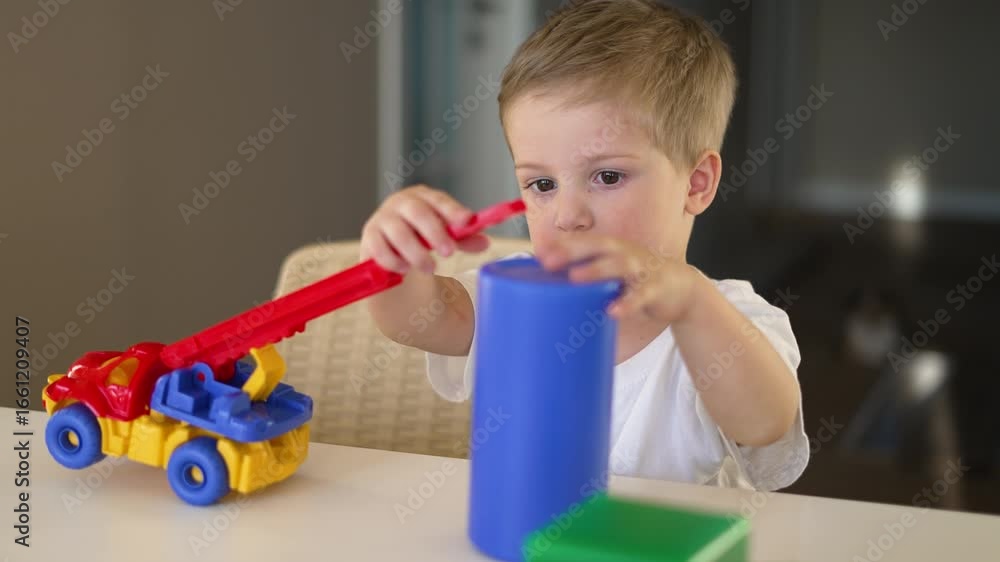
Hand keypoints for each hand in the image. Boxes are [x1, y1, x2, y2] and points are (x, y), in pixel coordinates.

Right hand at [360, 185, 489, 273]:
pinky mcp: (369, 238)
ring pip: (399, 233)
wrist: (389, 248)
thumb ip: (463, 239)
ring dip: (417, 253)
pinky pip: (380, 250)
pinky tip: (405, 270)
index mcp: (422, 197)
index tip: (467, 221)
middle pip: (417, 212)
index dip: (453, 210)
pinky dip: (394, 261)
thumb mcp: (443, 235)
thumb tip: (484, 242)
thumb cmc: (420, 235)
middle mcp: (400, 203)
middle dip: (435, 232)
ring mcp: (382, 219)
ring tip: (430, 268)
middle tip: (450, 252)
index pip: (438, 199)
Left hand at [535, 234, 700, 321]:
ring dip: (596, 270)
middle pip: (597, 246)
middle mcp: (625, 252)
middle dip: (572, 251)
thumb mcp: (611, 272)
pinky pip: (640, 294)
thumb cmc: (636, 280)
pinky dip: (627, 302)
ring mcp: (641, 268)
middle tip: (548, 261)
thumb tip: (549, 285)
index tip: (538, 252)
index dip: (561, 244)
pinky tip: (613, 311)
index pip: (583, 241)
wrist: (680, 288)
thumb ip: (587, 273)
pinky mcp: (655, 288)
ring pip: (618, 265)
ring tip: (575, 278)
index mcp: (611, 248)